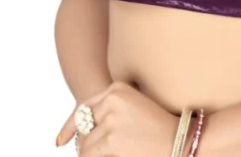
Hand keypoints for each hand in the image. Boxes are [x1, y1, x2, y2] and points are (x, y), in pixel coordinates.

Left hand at [56, 80, 180, 155]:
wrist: (181, 141)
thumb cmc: (159, 129)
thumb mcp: (133, 110)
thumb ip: (109, 113)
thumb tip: (79, 135)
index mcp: (117, 89)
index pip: (84, 108)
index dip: (69, 127)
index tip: (59, 141)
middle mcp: (112, 99)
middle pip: (84, 129)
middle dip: (88, 146)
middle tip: (106, 150)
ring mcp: (111, 119)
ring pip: (86, 146)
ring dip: (95, 155)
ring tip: (117, 152)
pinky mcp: (111, 139)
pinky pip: (91, 156)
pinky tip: (115, 155)